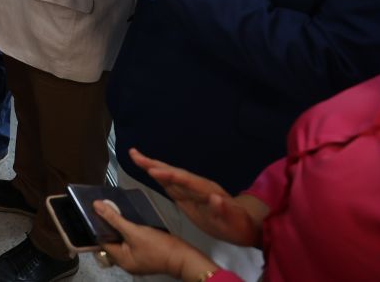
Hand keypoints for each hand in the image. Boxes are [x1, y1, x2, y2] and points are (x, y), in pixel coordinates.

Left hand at [93, 198, 220, 280]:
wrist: (185, 257)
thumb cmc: (160, 247)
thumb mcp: (134, 231)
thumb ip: (114, 219)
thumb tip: (96, 206)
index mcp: (121, 260)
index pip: (102, 241)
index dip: (97, 226)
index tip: (94, 211)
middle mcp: (127, 262)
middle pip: (111, 241)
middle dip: (108, 226)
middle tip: (105, 209)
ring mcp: (137, 259)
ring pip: (122, 240)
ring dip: (119, 227)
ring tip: (116, 211)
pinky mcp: (146, 254)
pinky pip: (132, 241)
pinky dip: (129, 231)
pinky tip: (130, 220)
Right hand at [131, 148, 262, 246]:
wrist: (246, 224)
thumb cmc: (240, 224)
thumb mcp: (234, 221)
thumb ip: (224, 210)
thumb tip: (215, 198)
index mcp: (206, 191)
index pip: (185, 180)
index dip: (169, 175)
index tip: (152, 171)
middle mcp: (197, 186)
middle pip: (174, 172)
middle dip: (154, 164)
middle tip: (134, 154)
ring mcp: (193, 190)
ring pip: (170, 176)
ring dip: (153, 166)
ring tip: (136, 157)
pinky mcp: (189, 196)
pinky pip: (171, 184)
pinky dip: (159, 176)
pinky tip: (150, 171)